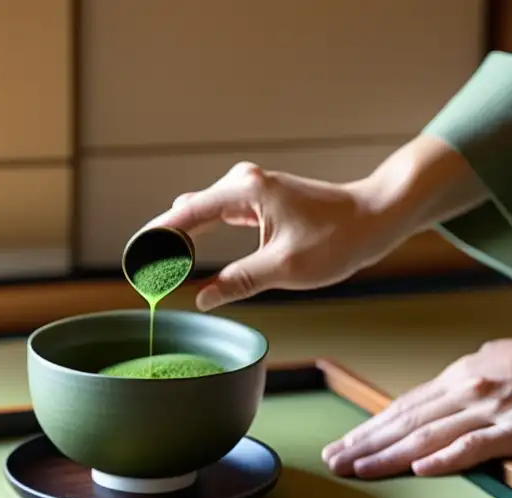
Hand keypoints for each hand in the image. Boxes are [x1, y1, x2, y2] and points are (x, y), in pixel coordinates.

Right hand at [141, 136, 486, 310]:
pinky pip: (220, 215)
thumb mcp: (283, 267)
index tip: (135, 261)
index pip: (184, 216)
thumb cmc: (337, 238)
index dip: (155, 241)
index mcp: (244, 192)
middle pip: (188, 211)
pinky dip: (202, 232)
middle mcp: (244, 183)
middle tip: (139, 269)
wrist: (376, 217)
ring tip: (156, 261)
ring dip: (181, 236)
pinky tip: (189, 242)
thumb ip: (238, 282)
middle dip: (162, 239)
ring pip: (202, 212)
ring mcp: (254, 190)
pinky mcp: (263, 201)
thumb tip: (201, 298)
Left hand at [322, 308, 511, 478]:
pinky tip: (417, 469)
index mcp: (460, 376)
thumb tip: (446, 393)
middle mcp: (466, 391)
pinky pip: (474, 445)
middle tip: (332, 460)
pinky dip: (444, 458)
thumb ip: (467, 382)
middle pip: (404, 422)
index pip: (403, 407)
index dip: (370, 427)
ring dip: (388, 455)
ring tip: (356, 469)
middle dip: (365, 443)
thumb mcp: (497, 362)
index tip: (344, 443)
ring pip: (427, 435)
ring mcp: (490, 410)